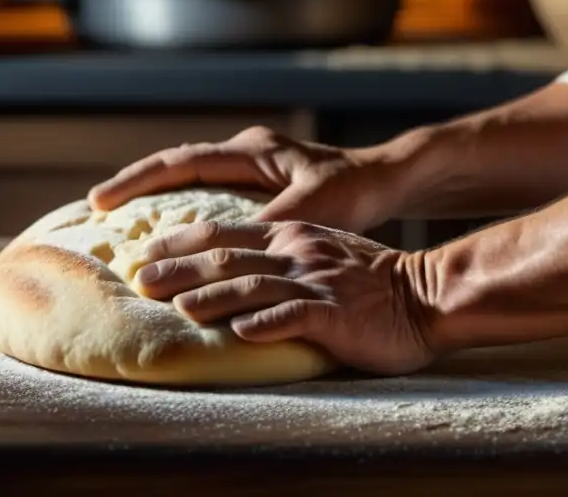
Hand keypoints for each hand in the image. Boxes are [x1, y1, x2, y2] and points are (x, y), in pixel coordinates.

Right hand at [88, 126, 399, 232]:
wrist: (386, 180)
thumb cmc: (356, 188)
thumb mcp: (318, 207)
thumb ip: (277, 223)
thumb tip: (233, 246)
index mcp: (252, 150)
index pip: (182, 162)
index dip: (139, 181)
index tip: (102, 200)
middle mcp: (246, 152)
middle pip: (177, 166)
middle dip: (136, 185)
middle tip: (95, 208)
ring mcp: (252, 166)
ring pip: (191, 178)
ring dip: (158, 196)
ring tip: (122, 222)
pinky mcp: (261, 183)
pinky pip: (209, 192)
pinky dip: (185, 207)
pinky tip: (173, 232)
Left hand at [134, 220, 437, 375]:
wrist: (424, 293)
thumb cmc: (370, 279)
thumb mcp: (321, 250)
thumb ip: (280, 254)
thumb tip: (230, 267)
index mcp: (291, 235)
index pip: (225, 233)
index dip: (182, 241)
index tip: (146, 252)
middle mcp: (298, 252)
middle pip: (228, 259)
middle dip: (181, 269)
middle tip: (143, 281)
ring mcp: (317, 282)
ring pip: (254, 287)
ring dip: (214, 298)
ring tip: (179, 308)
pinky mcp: (336, 313)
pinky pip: (296, 317)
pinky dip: (266, 324)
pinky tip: (241, 334)